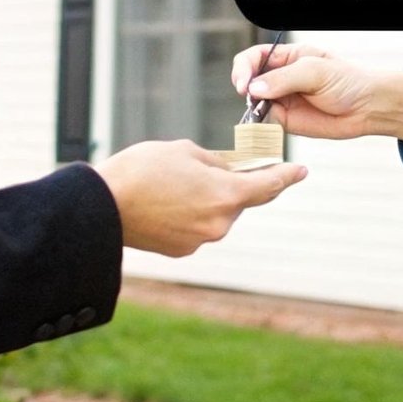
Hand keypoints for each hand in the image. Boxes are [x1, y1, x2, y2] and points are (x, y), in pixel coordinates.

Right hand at [94, 140, 305, 256]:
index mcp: (226, 195)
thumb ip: (216, 161)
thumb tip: (229, 168)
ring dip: (208, 198)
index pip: (268, 186)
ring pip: (217, 214)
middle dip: (233, 183)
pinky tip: (167, 200)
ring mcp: (200, 240)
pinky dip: (191, 213)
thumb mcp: (185, 151)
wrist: (102, 206)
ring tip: (176, 182)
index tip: (300, 172)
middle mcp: (220, 223)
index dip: (285, 177)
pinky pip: (197, 227)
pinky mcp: (182, 250)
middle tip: (217, 165)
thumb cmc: (142, 170)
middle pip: (239, 200)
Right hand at [231, 42, 402, 143]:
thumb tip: (255, 88)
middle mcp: (282, 77)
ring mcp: (283, 99)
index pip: (254, 57)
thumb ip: (284, 78)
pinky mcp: (287, 120)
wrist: (368, 107)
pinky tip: (265, 126)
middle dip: (245, 87)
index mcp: (289, 57)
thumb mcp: (316, 71)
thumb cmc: (349, 81)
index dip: (243, 68)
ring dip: (252, 108)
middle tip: (250, 98)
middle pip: (249, 79)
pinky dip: (260, 125)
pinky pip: (265, 122)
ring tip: (260, 112)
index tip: (244, 84)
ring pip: (254, 102)